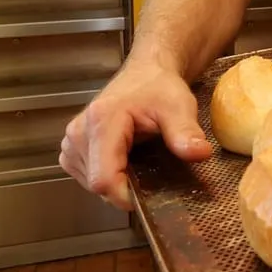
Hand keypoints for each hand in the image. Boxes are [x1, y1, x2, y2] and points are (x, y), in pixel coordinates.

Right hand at [60, 63, 211, 210]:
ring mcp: (71, 142)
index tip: (152, 196)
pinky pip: (86, 176)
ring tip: (139, 162)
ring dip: (117, 183)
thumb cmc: (159, 88)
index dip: (126, 196)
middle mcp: (78, 133)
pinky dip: (108, 176)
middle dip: (125, 189)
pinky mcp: (72, 149)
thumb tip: (200, 153)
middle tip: (152, 173)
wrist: (146, 74)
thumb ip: (185, 131)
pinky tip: (125, 162)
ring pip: (91, 184)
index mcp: (101, 122)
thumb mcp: (179, 107)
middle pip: (97, 184)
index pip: (103, 179)